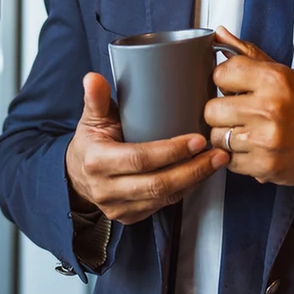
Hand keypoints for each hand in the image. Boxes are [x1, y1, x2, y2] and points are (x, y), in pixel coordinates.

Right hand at [64, 72, 229, 224]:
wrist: (76, 175)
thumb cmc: (90, 142)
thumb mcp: (92, 119)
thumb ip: (96, 99)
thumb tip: (93, 77)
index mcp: (98, 161)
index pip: (140, 159)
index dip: (171, 151)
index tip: (197, 140)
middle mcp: (107, 189)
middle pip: (157, 184)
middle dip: (193, 170)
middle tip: (217, 153)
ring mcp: (119, 206)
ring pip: (164, 197)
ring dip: (195, 180)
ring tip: (216, 161)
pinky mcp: (130, 216)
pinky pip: (163, 205)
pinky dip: (186, 190)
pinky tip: (201, 175)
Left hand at [205, 26, 293, 199]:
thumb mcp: (288, 74)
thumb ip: (251, 55)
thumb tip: (220, 33)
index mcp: (275, 80)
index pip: (221, 73)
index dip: (224, 80)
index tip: (234, 86)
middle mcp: (269, 108)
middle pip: (211, 108)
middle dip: (221, 110)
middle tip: (237, 112)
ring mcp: (265, 140)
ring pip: (216, 136)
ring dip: (226, 134)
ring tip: (246, 131)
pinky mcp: (263, 166)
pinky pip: (227, 159)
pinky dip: (235, 155)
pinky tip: (252, 147)